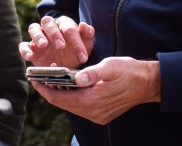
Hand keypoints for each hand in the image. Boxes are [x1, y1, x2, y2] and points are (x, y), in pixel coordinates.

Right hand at [18, 15, 94, 67]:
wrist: (65, 67)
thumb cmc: (76, 53)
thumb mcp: (86, 46)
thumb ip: (87, 35)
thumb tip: (83, 24)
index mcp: (64, 25)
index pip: (68, 27)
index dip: (76, 41)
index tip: (83, 57)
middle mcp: (50, 27)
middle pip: (48, 22)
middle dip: (54, 34)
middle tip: (61, 47)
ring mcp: (38, 37)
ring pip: (33, 28)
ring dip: (38, 35)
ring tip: (43, 45)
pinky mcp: (30, 48)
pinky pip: (23, 45)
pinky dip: (25, 49)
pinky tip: (29, 57)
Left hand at [30, 57, 160, 124]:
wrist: (148, 83)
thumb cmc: (129, 71)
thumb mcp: (110, 66)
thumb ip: (92, 72)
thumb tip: (77, 77)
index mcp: (92, 100)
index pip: (59, 98)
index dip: (44, 88)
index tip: (33, 78)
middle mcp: (92, 112)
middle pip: (62, 103)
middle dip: (49, 90)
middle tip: (39, 76)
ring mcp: (97, 115)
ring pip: (70, 106)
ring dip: (60, 93)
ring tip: (52, 78)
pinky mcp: (101, 115)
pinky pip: (79, 107)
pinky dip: (71, 97)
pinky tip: (69, 85)